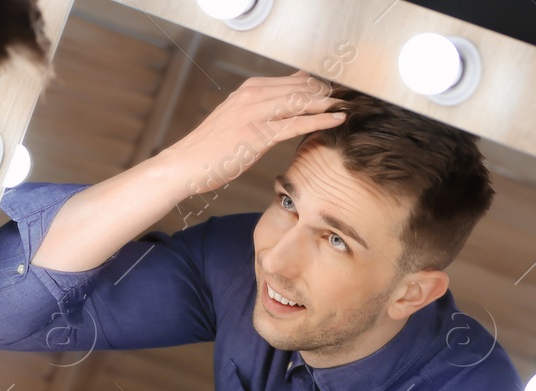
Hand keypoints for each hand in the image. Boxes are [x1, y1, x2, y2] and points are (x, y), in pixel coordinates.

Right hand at [161, 71, 346, 194]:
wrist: (186, 164)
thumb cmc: (212, 148)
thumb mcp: (237, 119)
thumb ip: (262, 109)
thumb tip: (286, 103)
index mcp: (249, 90)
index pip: (292, 81)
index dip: (317, 85)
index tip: (335, 90)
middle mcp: (253, 95)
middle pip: (300, 88)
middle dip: (327, 92)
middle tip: (348, 98)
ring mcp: (255, 113)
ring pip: (300, 102)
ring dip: (327, 103)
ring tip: (347, 106)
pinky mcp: (257, 134)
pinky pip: (296, 124)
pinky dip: (319, 120)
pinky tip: (336, 119)